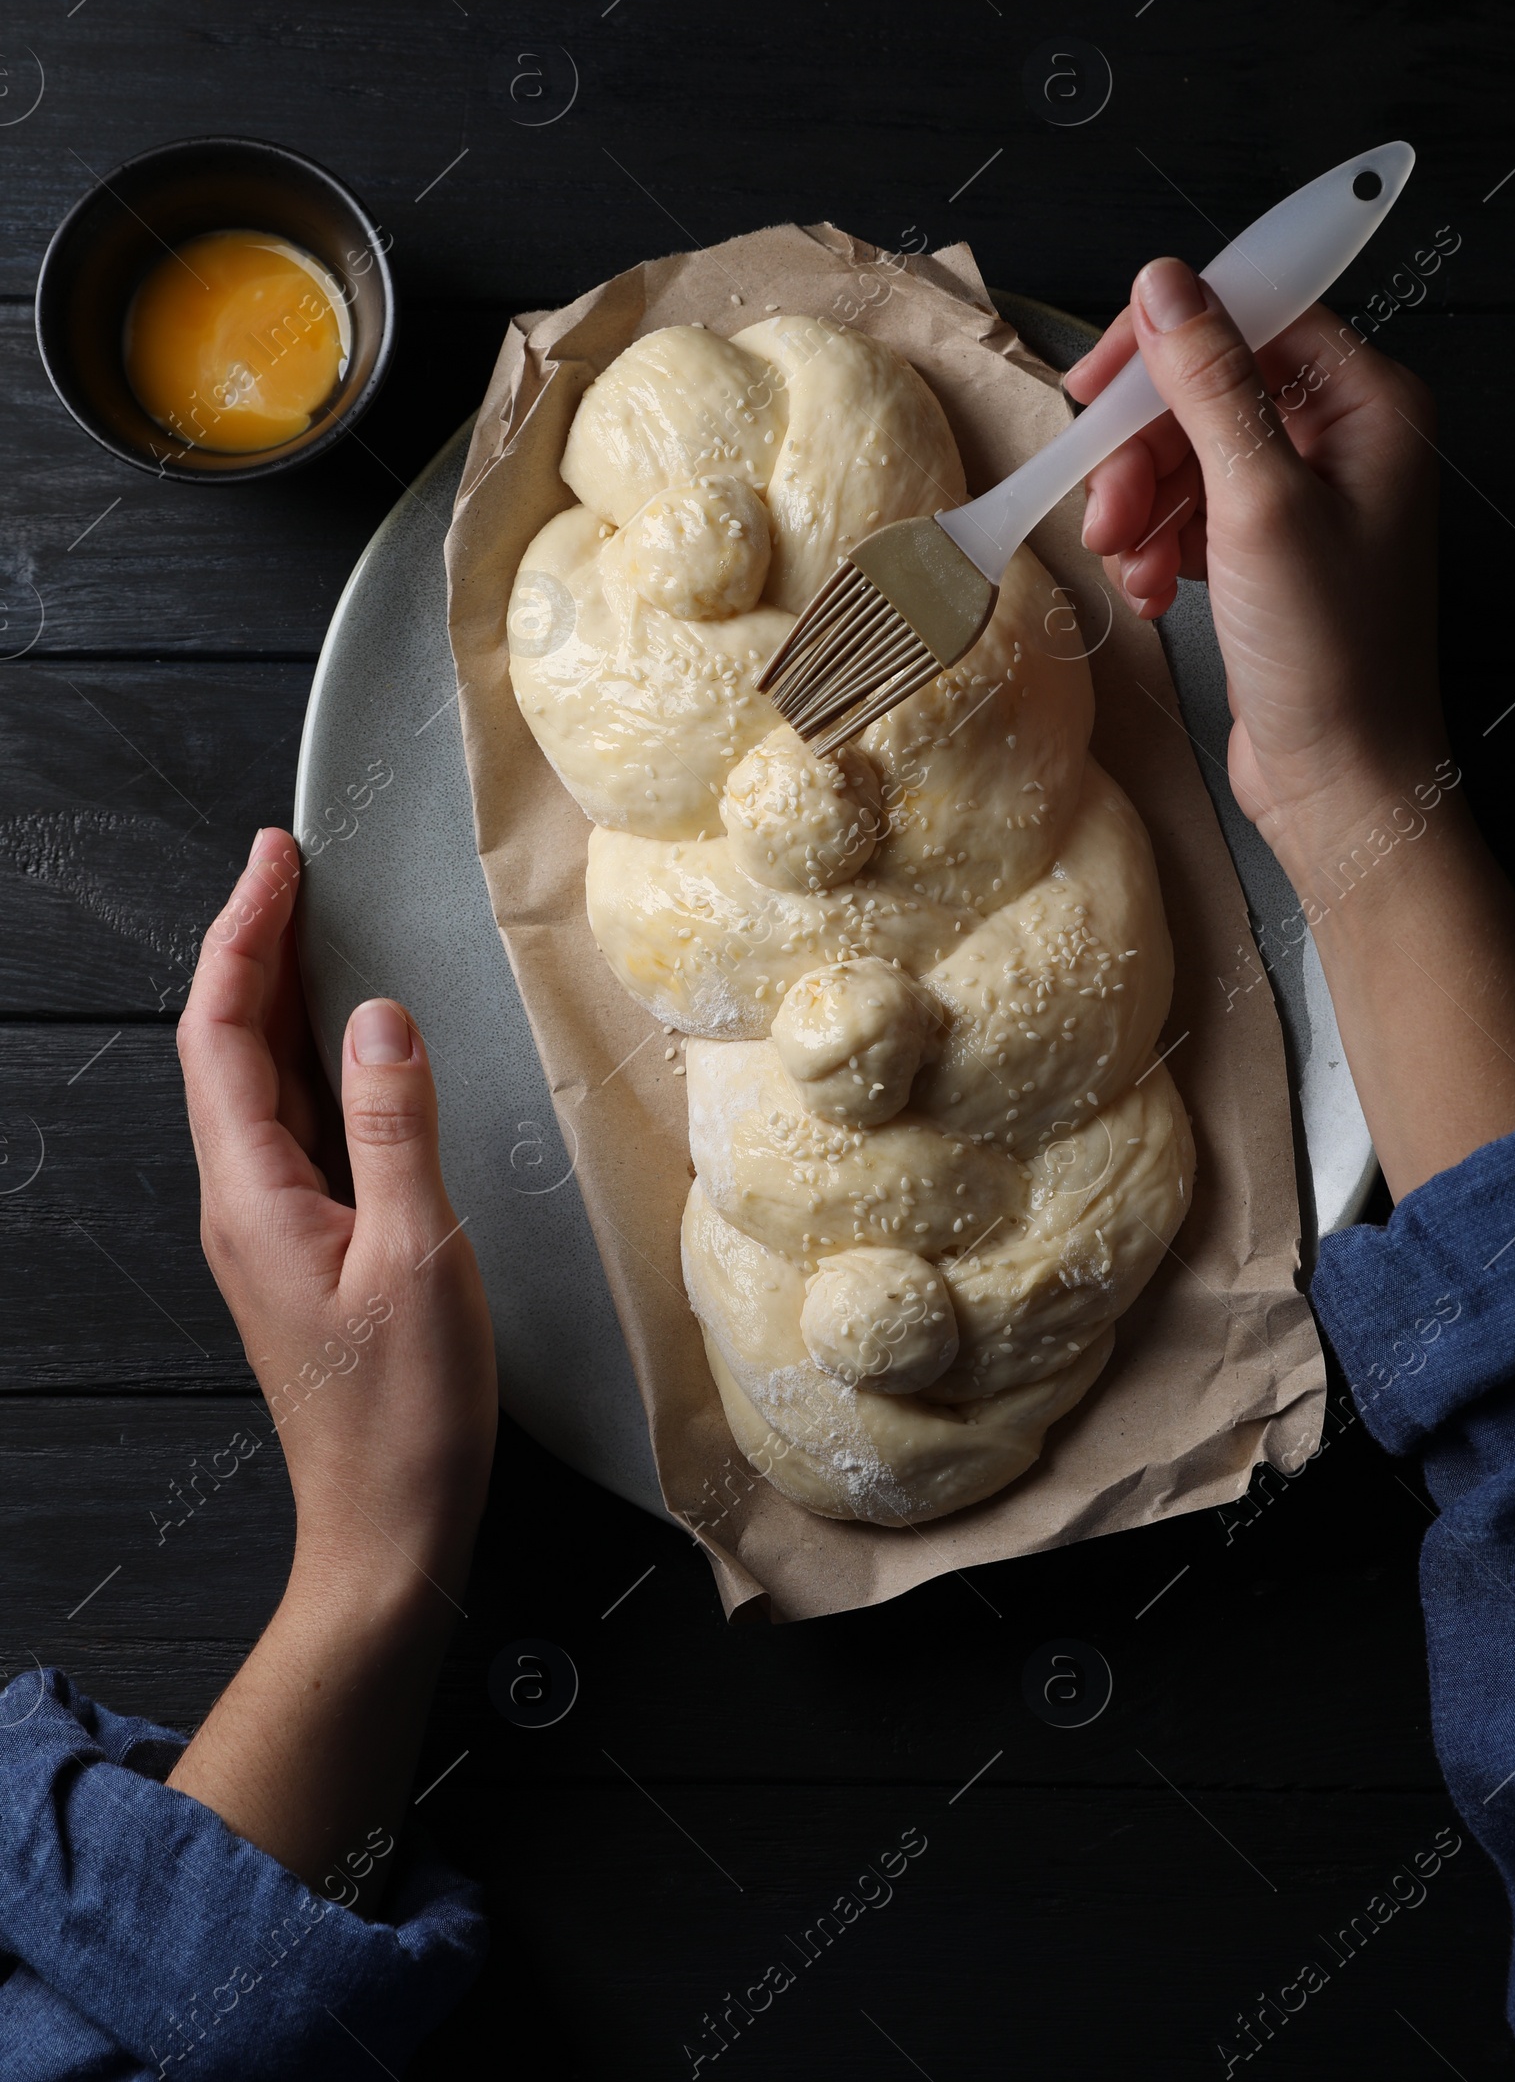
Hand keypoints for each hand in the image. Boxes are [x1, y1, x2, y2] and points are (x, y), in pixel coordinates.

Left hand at [175, 826, 496, 1599]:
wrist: (385, 1531)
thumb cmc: (401, 1416)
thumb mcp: (416, 1257)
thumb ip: (396, 1129)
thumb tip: (380, 1019)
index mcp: (253, 1195)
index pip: (222, 1033)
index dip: (244, 936)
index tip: (275, 860)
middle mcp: (244, 1203)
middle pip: (229, 1047)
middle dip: (256, 946)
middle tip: (292, 868)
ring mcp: (272, 1228)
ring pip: (259, 1083)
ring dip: (280, 996)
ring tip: (315, 927)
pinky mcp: (308, 1249)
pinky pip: (296, 1125)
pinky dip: (314, 1059)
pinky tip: (352, 1045)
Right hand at [1066, 260, 1514, 1196]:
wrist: (1338, 779)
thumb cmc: (1330, 655)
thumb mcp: (1257, 504)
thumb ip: (1210, 386)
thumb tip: (1167, 284)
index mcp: (1370, 406)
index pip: (1255, 316)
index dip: (1168, 342)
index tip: (1097, 383)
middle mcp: (1343, 441)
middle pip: (1208, 390)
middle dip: (1143, 448)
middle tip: (1109, 506)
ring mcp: (1304, 498)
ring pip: (1186, 454)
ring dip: (1140, 505)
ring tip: (1129, 561)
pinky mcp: (1266, 551)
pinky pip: (1187, 512)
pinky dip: (1156, 546)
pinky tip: (1153, 591)